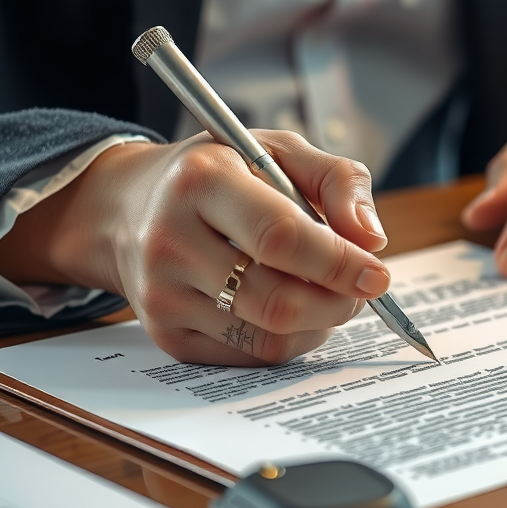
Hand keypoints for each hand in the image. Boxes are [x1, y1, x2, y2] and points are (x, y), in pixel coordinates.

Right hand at [0, 132, 390, 364]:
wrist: (128, 208)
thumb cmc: (220, 175)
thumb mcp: (277, 151)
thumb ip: (337, 180)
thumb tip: (372, 239)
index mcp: (201, 182)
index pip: (280, 237)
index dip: (338, 262)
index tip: (377, 272)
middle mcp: (171, 241)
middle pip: (277, 300)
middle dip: (339, 301)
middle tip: (362, 288)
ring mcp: (163, 295)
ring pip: (269, 338)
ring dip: (319, 323)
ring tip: (327, 294)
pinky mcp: (166, 335)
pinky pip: (250, 356)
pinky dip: (290, 340)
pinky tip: (291, 310)